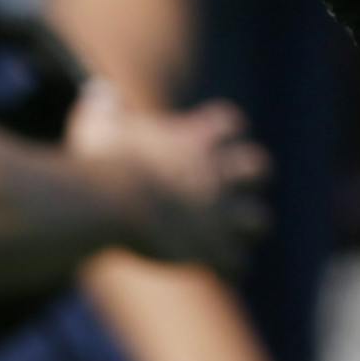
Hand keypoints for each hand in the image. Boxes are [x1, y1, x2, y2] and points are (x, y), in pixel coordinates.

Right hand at [66, 83, 270, 273]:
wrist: (114, 203)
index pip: (230, 122)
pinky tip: (211, 269)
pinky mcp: (213, 249)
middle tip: (223, 190)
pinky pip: (237, 264)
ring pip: (259, 220)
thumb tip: (98, 91)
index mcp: (196, 140)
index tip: (206, 141)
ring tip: (224, 237)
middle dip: (248, 179)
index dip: (222, 133)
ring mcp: (220, 213)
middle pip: (260, 167)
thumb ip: (104, 109)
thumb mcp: (100, 127)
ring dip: (244, 229)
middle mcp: (218, 173)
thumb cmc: (104, 163)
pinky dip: (228, 268)